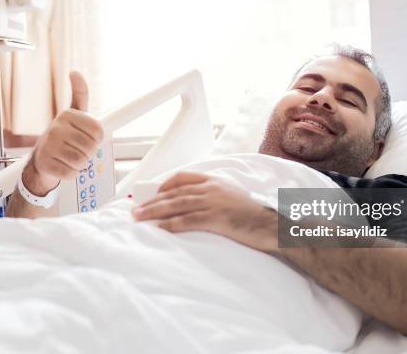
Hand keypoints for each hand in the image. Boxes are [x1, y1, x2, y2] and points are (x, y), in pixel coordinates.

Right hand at [24, 71, 103, 195]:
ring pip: (82, 161)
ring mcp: (49, 146)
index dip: (97, 139)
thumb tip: (75, 72)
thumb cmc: (62, 136)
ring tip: (70, 157)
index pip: (98, 131)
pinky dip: (71, 173)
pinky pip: (71, 173)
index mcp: (67, 115)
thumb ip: (80, 93)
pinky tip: (63, 165)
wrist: (41, 158)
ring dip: (80, 163)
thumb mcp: (74, 113)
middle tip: (77, 149)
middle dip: (88, 152)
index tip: (87, 137)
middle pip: (91, 147)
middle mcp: (56, 128)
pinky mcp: (46, 163)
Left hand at [132, 172, 278, 251]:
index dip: (164, 185)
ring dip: (154, 212)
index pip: (183, 177)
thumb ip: (214, 194)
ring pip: (176, 205)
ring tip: (139, 218)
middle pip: (174, 192)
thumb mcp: (233, 196)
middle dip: (152, 201)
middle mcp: (211, 188)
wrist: (271, 225)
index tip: (152, 194)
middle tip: (135, 209)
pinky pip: (186, 220)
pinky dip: (169, 224)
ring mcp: (213, 202)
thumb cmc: (252, 215)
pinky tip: (158, 229)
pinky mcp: (215, 217)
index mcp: (215, 180)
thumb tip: (192, 203)